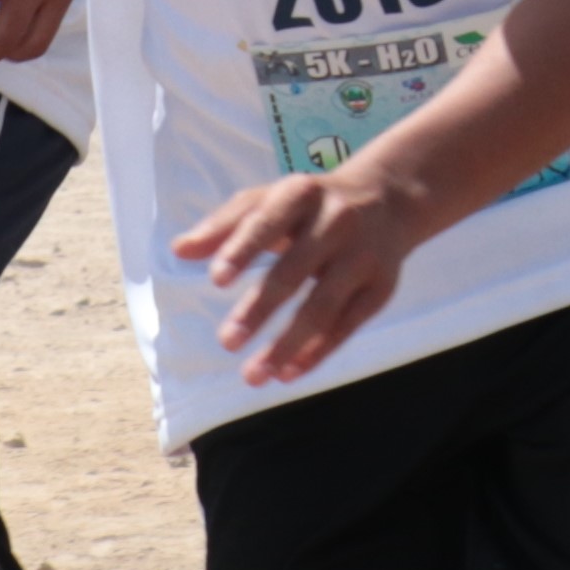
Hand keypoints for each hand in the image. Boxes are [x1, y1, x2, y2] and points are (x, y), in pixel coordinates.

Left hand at [170, 164, 423, 385]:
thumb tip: (180, 250)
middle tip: (227, 341)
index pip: (269, 221)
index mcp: (301, 194)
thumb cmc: (309, 204)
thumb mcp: (269, 199)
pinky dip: (318, 352)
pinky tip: (289, 373)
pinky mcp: (381, 287)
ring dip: (288, 343)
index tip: (217, 279)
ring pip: (324, 305)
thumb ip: (225, 225)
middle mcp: (336, 222)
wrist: (389, 199)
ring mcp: (363, 256)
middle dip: (260, 308)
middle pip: (296, 270)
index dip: (244, 249)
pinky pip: (349, 325)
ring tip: (254, 375)